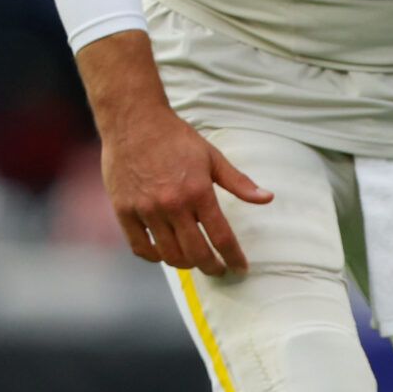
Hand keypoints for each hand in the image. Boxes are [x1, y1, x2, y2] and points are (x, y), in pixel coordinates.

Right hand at [100, 103, 271, 275]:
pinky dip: (155, 256)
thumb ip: (239, 182)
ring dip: (186, 264)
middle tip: (219, 269)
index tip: (241, 268)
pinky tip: (165, 252)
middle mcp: (172, 205)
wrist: (134, 122)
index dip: (234, 257)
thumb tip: (268, 199)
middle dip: (212, 267)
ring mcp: (146, 210)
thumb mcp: (212, 156)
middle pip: (196, 253)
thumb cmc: (176, 138)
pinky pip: (141, 248)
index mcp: (198, 191)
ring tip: (195, 260)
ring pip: (169, 255)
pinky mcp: (124, 212)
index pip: (221, 237)